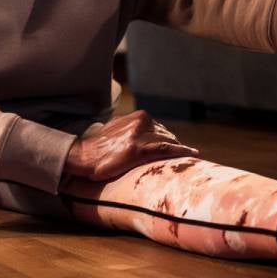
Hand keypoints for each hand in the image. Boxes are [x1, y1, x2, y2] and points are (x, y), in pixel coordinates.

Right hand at [62, 110, 197, 183]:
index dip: (169, 140)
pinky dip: (181, 151)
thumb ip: (131, 128)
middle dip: (174, 147)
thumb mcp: (116, 129)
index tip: (177, 149)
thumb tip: (139, 135)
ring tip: (187, 160)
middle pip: (167, 135)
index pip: (161, 129)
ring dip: (178, 151)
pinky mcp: (138, 149)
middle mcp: (141, 122)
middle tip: (181, 159)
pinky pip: (166, 149)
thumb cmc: (98, 147)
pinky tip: (193, 154)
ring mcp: (140, 135)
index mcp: (137, 116)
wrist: (83, 156)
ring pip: (169, 142)